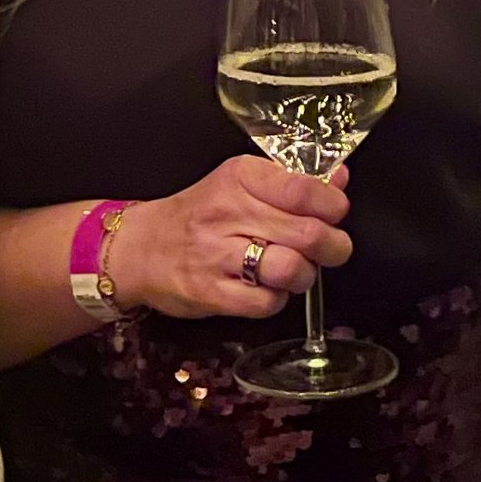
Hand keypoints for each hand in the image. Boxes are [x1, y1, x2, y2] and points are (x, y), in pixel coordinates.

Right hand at [107, 158, 352, 320]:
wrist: (140, 248)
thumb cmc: (199, 215)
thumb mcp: (240, 184)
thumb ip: (292, 181)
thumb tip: (340, 178)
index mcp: (239, 177)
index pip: (304, 188)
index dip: (333, 205)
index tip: (335, 212)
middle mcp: (227, 212)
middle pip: (308, 232)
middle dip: (333, 245)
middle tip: (330, 248)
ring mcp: (217, 255)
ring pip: (291, 269)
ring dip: (305, 275)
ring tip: (295, 270)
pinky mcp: (211, 293)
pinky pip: (267, 303)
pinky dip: (276, 299)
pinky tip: (266, 288)